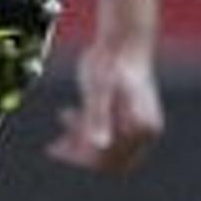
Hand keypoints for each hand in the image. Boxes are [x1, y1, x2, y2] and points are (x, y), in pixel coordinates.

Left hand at [46, 41, 162, 174]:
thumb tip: (100, 145)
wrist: (121, 39)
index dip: (85, 161)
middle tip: (55, 147)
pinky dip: (85, 130)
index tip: (60, 152)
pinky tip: (66, 114)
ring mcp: (136, 123)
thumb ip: (98, 118)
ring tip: (60, 124)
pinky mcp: (126, 115)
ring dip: (80, 142)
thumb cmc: (110, 63)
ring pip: (106, 148)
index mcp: (143, 128)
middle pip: (110, 160)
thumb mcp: (99, 91)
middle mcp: (145, 130)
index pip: (113, 161)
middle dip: (82, 156)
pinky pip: (105, 132)